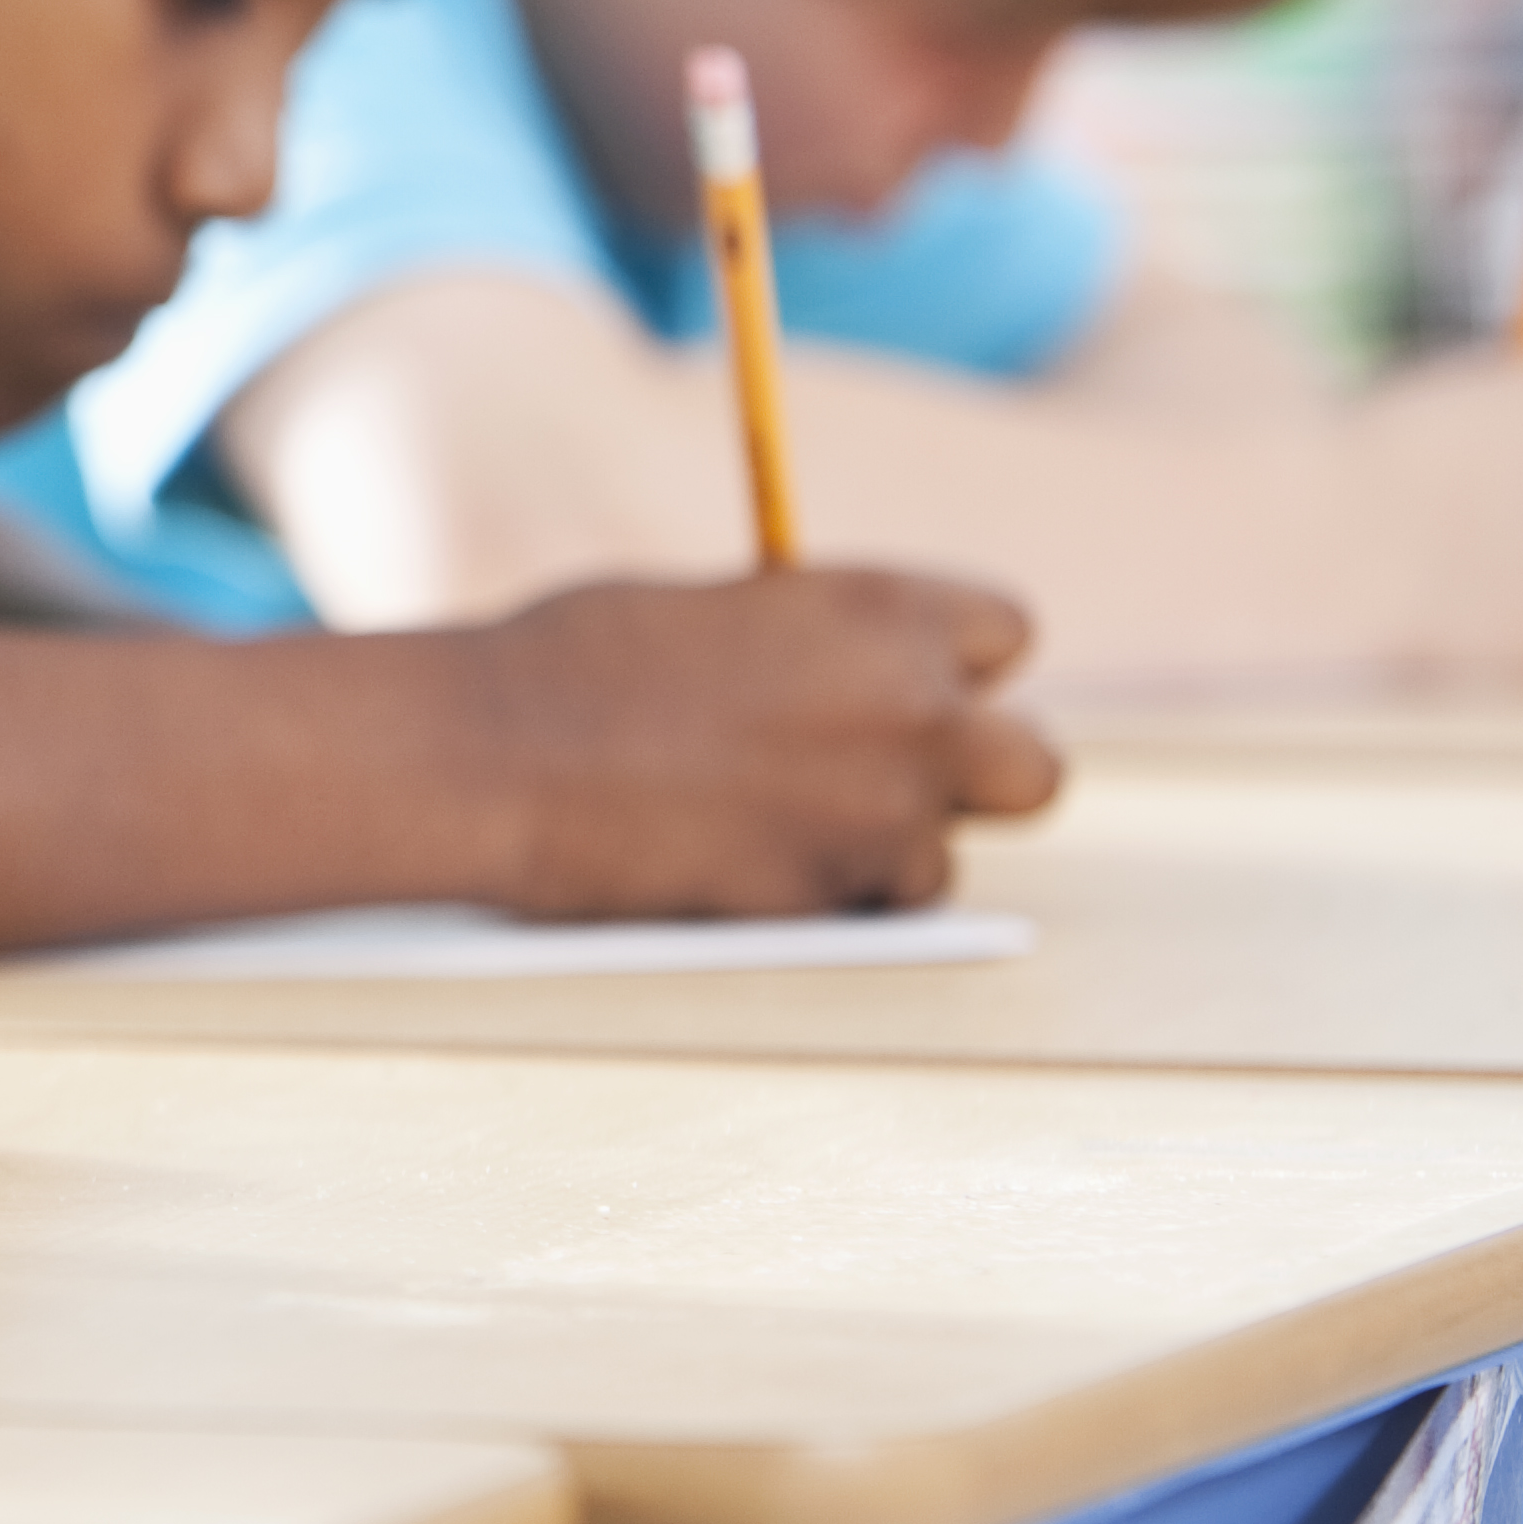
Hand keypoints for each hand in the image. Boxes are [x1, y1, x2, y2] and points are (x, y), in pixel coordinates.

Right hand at [455, 569, 1063, 917]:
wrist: (490, 753)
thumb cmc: (569, 665)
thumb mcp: (717, 610)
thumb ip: (808, 640)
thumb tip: (844, 673)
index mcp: (882, 610)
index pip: (1004, 633)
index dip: (952, 666)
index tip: (907, 683)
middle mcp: (911, 711)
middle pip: (1032, 768)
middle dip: (975, 776)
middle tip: (898, 778)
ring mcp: (878, 816)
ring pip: (945, 858)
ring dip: (883, 851)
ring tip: (778, 829)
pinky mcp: (827, 900)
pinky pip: (867, 913)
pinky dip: (822, 902)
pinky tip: (742, 867)